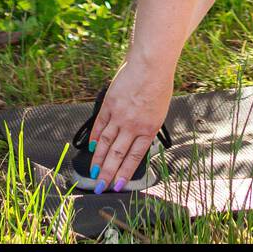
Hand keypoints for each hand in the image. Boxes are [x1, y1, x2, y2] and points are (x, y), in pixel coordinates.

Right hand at [88, 56, 173, 193]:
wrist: (151, 64)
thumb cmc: (159, 84)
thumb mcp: (158, 111)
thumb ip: (146, 126)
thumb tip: (135, 140)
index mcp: (148, 129)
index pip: (134, 157)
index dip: (124, 172)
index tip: (117, 185)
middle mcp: (132, 125)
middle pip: (117, 154)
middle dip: (107, 173)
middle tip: (100, 186)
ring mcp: (119, 115)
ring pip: (106, 143)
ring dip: (99, 159)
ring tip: (93, 172)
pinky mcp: (110, 104)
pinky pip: (100, 125)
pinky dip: (96, 137)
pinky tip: (93, 147)